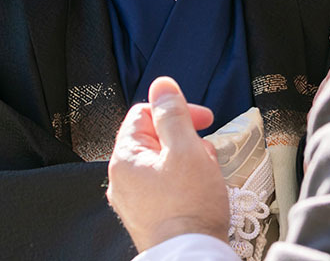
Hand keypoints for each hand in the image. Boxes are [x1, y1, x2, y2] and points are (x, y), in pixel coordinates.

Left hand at [107, 77, 229, 251]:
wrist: (192, 256)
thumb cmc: (189, 208)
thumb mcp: (186, 149)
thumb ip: (173, 114)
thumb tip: (162, 86)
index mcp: (126, 158)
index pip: (144, 114)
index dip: (175, 111)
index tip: (200, 119)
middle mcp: (124, 179)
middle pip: (156, 139)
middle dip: (186, 140)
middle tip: (204, 152)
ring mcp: (136, 199)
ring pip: (165, 163)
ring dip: (189, 161)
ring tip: (205, 175)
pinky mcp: (151, 215)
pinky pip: (168, 186)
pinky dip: (185, 182)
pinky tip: (201, 191)